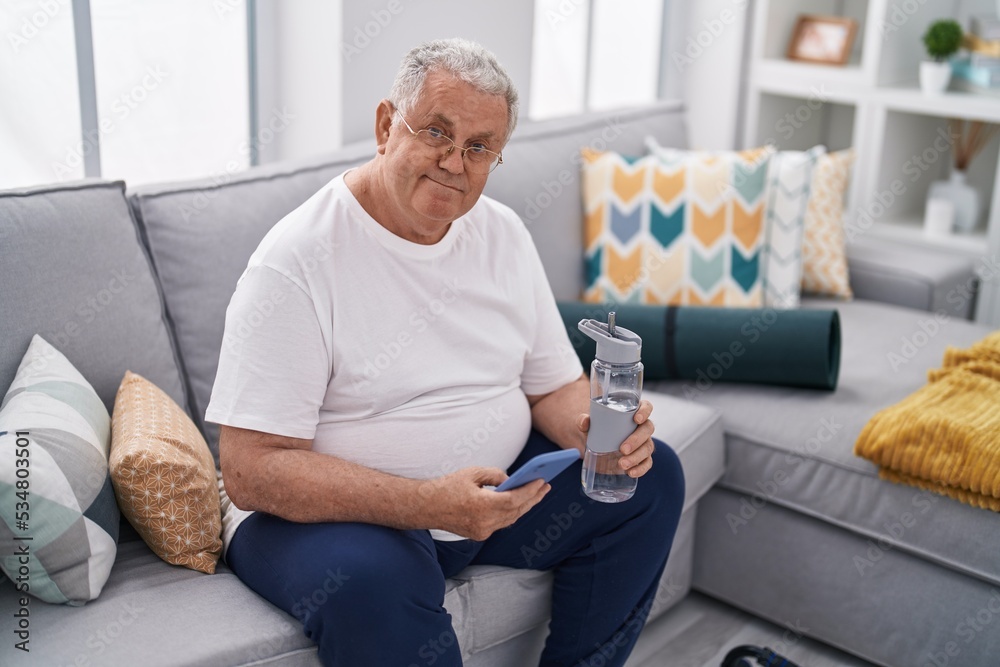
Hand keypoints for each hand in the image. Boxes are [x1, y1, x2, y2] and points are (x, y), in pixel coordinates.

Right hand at [420, 467, 548, 540]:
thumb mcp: (472, 473)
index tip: (542, 481)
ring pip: (510, 519)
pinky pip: (501, 523)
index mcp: (481, 505)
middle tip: (545, 486)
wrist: (426, 507)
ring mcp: (482, 532)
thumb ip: (495, 475)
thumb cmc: (447, 486)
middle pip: (516, 511)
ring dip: (525, 506)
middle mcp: (484, 522)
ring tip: (537, 493)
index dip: (530, 491)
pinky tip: (520, 502)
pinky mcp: (479, 535)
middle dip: (533, 498)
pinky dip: (512, 512)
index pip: (514, 500)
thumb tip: (511, 481)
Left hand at [576, 399, 654, 477]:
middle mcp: (641, 427)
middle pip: (647, 429)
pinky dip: (641, 469)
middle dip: (637, 439)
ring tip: (622, 464)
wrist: (597, 446)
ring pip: (648, 447)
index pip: (646, 406)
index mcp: (632, 413)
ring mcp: (643, 442)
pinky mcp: (641, 458)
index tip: (637, 419)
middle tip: (622, 449)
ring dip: (637, 457)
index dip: (645, 411)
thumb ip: (584, 420)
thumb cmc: (598, 429)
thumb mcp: (590, 424)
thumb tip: (584, 421)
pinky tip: (631, 472)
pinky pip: (647, 463)